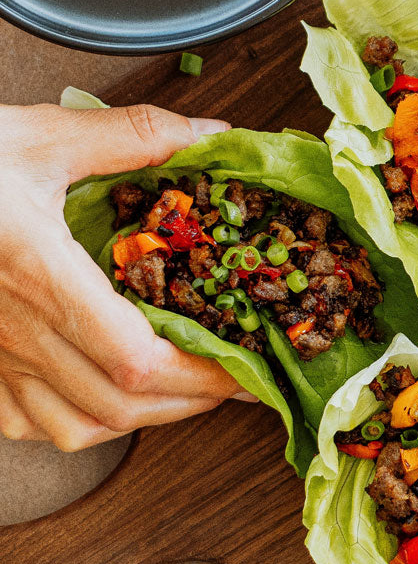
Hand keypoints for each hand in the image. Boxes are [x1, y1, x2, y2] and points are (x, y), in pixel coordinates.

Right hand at [0, 103, 249, 449]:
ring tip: (183, 390)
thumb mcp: (38, 136)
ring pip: (74, 427)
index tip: (247, 365)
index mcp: (37, 276)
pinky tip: (101, 393)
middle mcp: (10, 330)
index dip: (203, 376)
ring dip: (143, 418)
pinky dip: (77, 420)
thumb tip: (207, 137)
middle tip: (236, 379)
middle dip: (193, 402)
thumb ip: (131, 137)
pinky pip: (23, 423)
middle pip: (119, 406)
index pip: (136, 360)